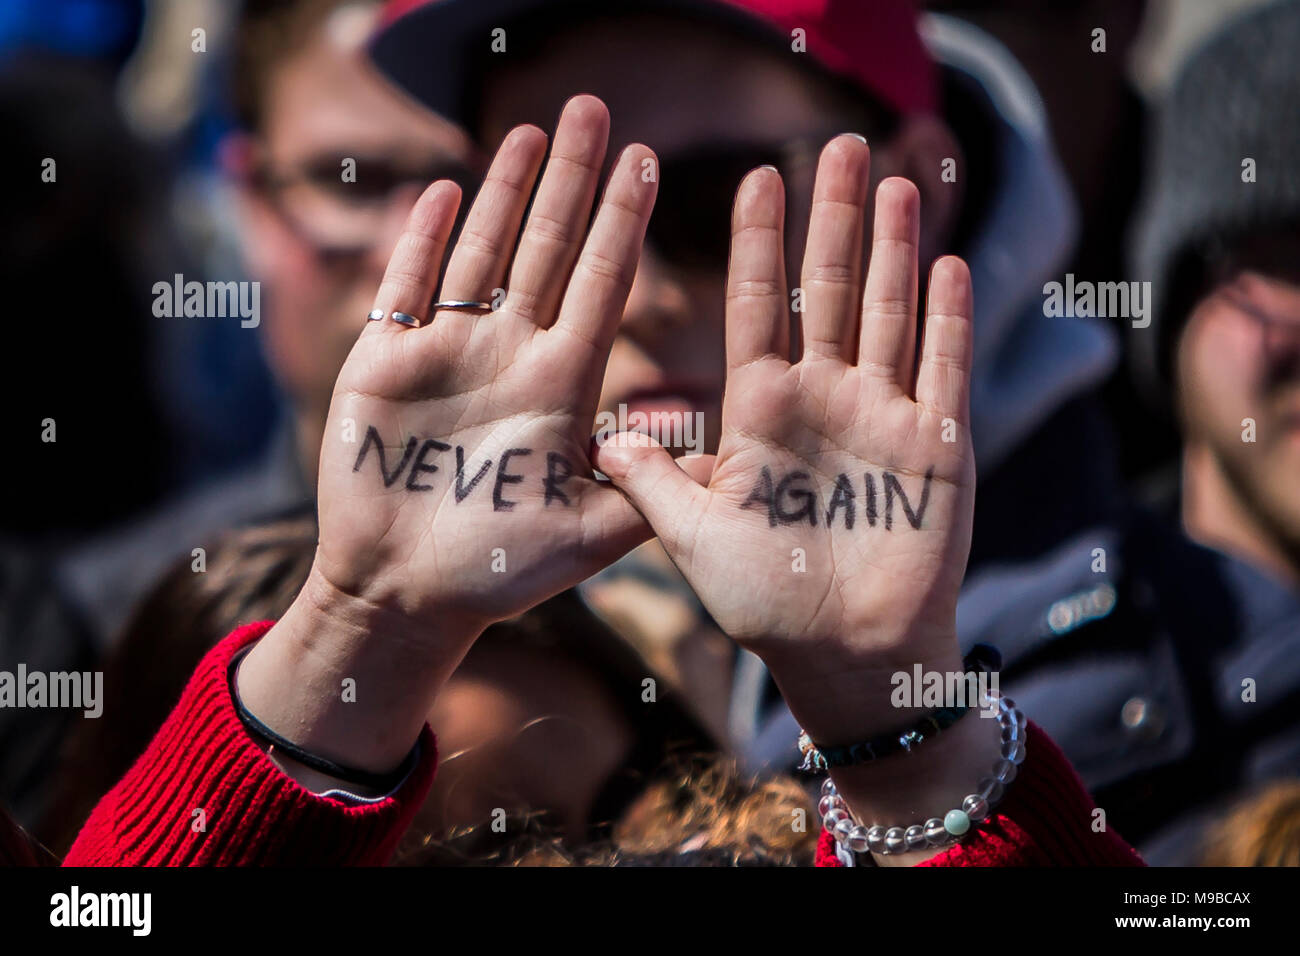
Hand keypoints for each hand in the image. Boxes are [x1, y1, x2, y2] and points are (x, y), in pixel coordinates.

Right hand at [239, 96, 658, 771]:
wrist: (407, 592)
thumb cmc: (499, 570)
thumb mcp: (589, 534)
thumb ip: (647, 488)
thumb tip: (714, 444)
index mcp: (562, 384)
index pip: (600, 284)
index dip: (622, 222)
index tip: (648, 161)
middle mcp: (511, 355)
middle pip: (547, 248)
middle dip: (572, 181)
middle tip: (596, 110)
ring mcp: (448, 353)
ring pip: (481, 252)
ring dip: (503, 191)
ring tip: (532, 132)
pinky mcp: (384, 363)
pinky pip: (405, 288)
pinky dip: (421, 241)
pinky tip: (440, 190)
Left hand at [594, 136, 975, 744]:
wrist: (845, 658)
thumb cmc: (766, 603)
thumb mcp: (694, 537)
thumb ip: (656, 482)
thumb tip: (601, 439)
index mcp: (762, 412)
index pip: (762, 307)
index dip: (762, 243)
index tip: (759, 177)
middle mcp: (824, 402)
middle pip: (832, 291)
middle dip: (834, 218)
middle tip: (839, 142)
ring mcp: (884, 418)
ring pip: (892, 313)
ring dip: (894, 248)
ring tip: (894, 180)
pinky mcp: (937, 447)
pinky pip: (943, 368)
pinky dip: (948, 318)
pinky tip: (947, 262)